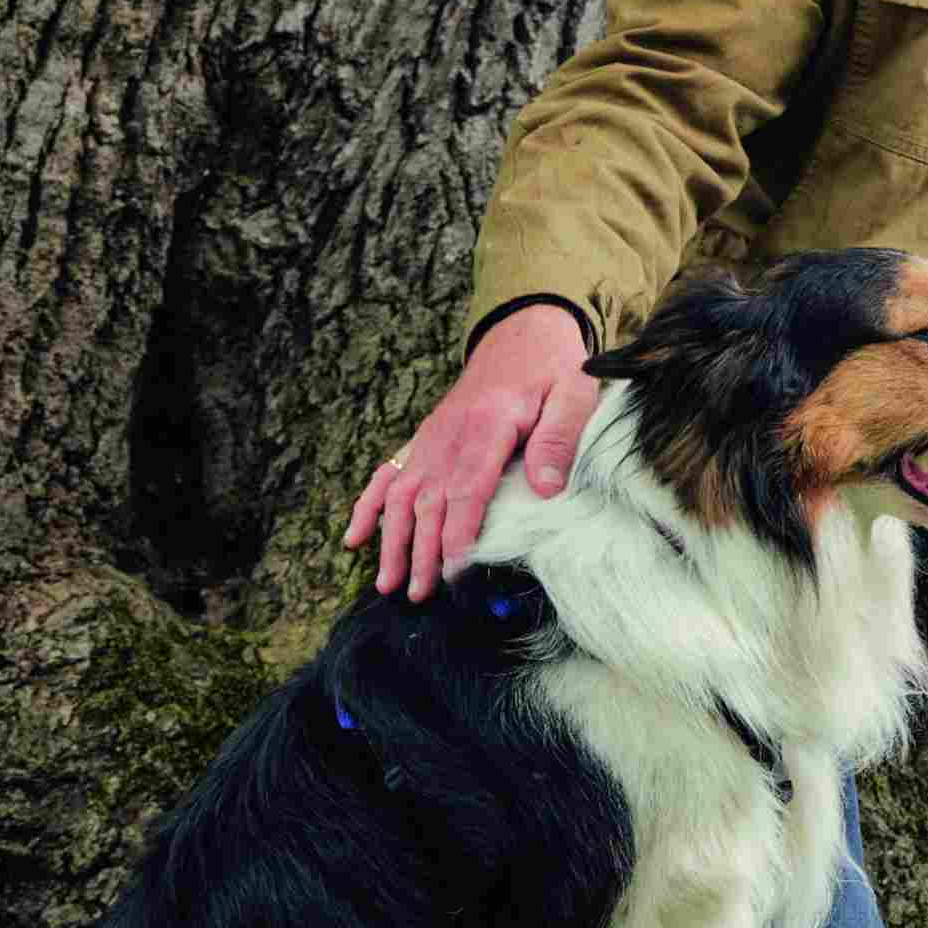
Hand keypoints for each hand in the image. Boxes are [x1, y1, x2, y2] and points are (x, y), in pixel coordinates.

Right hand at [344, 303, 595, 601]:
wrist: (522, 332)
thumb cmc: (552, 368)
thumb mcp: (573, 394)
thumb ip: (559, 439)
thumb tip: (547, 489)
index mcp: (489, 426)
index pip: (467, 490)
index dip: (457, 534)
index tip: (453, 573)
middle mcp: (450, 435)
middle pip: (428, 501)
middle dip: (420, 552)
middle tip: (418, 594)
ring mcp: (431, 438)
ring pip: (400, 495)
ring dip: (391, 540)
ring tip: (387, 583)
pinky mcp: (424, 440)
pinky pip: (387, 473)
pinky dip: (367, 506)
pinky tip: (354, 537)